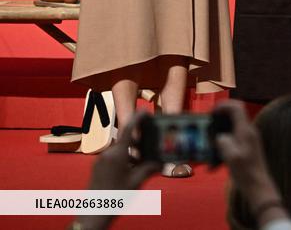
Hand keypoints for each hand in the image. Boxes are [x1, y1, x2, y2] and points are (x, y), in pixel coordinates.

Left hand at [74, 112, 159, 229]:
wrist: (95, 213)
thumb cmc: (116, 196)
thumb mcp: (137, 181)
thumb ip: (149, 168)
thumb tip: (162, 162)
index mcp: (117, 153)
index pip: (128, 129)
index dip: (137, 118)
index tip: (145, 111)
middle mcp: (107, 153)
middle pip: (125, 141)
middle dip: (138, 141)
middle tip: (150, 144)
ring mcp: (101, 160)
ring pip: (120, 150)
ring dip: (131, 153)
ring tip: (142, 162)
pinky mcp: (97, 167)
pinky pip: (113, 157)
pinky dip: (124, 159)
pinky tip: (131, 170)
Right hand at [214, 101, 278, 200]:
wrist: (258, 186)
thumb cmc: (245, 172)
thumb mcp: (231, 157)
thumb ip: (224, 142)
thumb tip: (220, 136)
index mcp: (246, 131)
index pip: (236, 107)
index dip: (223, 106)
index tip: (211, 113)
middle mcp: (249, 132)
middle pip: (235, 115)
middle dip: (220, 118)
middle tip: (208, 127)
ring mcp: (249, 139)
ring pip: (233, 127)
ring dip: (221, 132)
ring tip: (210, 145)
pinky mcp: (247, 148)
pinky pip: (234, 139)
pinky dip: (224, 144)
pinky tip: (215, 160)